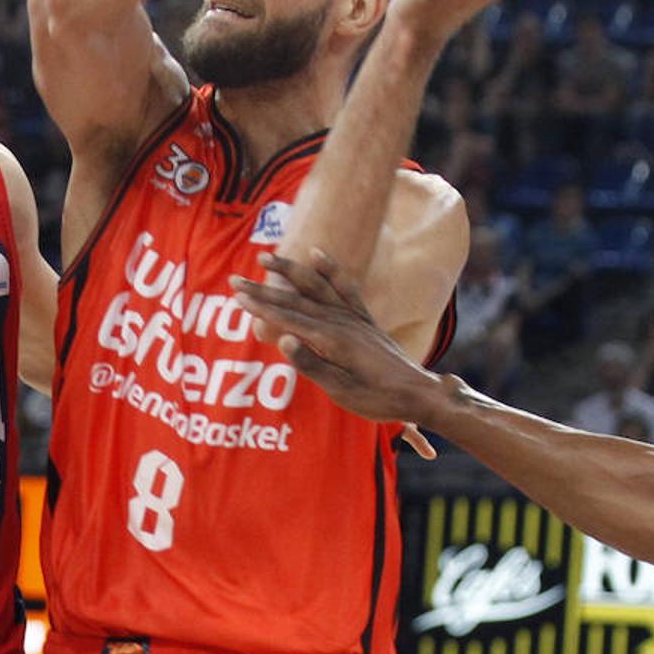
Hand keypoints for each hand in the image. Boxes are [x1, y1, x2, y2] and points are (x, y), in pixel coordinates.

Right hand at [231, 249, 452, 433]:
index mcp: (332, 341)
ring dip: (289, 271)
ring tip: (266, 256)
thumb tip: (282, 340)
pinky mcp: (363, 319)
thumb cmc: (378, 399)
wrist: (418, 394)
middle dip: (263, 290)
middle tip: (235, 281)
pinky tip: (316, 254)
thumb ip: (311, 364)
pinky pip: (345, 288)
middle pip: (295, 301)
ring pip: (315, 287)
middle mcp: (341, 323)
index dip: (261, 309)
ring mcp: (353, 318)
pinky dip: (331, 270)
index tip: (239, 298)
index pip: (288, 320)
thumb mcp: (341, 391)